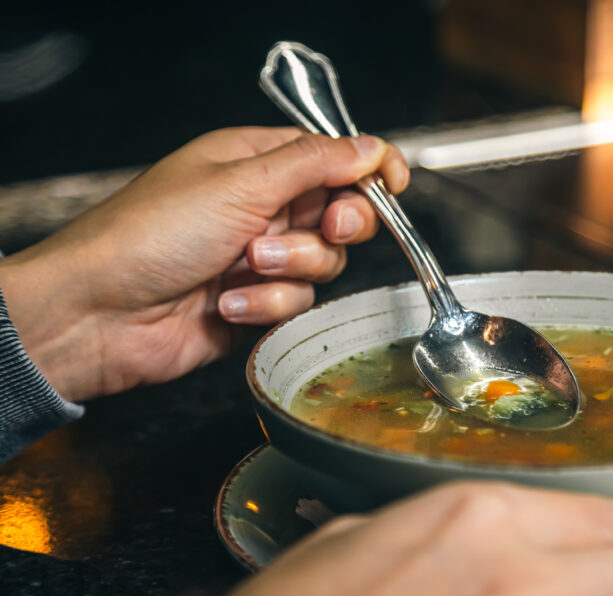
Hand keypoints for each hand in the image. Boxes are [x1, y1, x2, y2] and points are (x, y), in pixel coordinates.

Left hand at [0, 127, 408, 401]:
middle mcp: (262, 206)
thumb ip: (316, 164)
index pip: (334, 156)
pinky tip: (226, 302)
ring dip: (290, 269)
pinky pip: (296, 303)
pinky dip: (266, 305)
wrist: (100, 313)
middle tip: (330, 227)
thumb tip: (371, 146)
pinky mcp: (257, 303)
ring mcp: (261, 257)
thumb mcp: (241, 183)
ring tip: (244, 266)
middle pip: (343, 212)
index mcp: (256, 161)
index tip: (395, 184)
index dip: (370, 168)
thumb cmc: (149, 235)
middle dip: (337, 225)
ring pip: (325, 263)